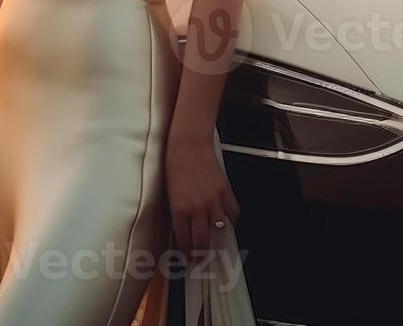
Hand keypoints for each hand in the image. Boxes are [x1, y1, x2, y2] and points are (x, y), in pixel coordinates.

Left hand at [165, 136, 240, 264]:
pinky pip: (233, 212)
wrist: (188, 144)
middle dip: (201, 254)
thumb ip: (177, 212)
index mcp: (179, 209)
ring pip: (220, 230)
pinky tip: (227, 222)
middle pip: (202, 241)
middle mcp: (197, 208)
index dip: (186, 253)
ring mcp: (213, 200)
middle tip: (200, 259)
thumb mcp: (170, 193)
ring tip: (215, 243)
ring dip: (217, 238)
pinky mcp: (225, 190)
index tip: (187, 258)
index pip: (184, 241)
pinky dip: (231, 219)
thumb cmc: (174, 163)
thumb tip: (182, 227)